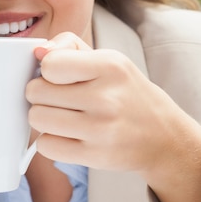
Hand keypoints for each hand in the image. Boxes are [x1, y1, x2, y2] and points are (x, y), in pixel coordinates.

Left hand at [26, 32, 200, 201]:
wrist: (164, 137)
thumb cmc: (127, 94)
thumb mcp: (108, 60)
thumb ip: (69, 46)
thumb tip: (39, 51)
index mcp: (109, 66)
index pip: (50, 64)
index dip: (48, 70)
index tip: (59, 76)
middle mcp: (106, 97)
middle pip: (36, 92)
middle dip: (41, 94)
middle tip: (58, 98)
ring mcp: (100, 129)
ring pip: (37, 118)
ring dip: (43, 118)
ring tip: (63, 116)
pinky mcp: (95, 155)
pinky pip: (46, 146)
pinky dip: (50, 141)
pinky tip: (67, 136)